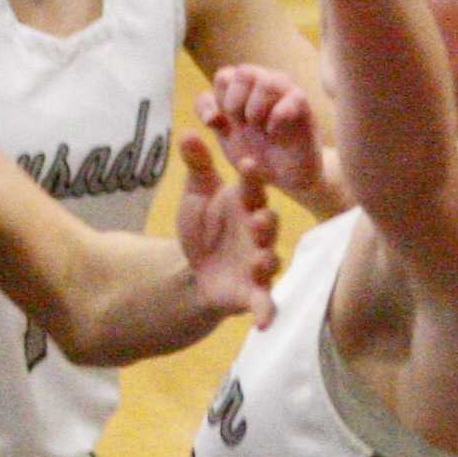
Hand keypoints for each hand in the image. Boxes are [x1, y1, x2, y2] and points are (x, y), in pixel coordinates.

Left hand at [176, 136, 279, 328]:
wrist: (196, 271)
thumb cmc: (204, 228)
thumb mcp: (196, 195)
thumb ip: (196, 167)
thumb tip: (187, 132)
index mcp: (246, 204)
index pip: (253, 187)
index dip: (252, 177)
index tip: (247, 164)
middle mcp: (258, 233)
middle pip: (268, 224)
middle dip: (265, 221)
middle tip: (257, 217)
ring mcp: (258, 263)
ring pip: (270, 260)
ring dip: (266, 259)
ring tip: (260, 260)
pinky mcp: (253, 293)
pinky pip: (265, 303)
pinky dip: (266, 312)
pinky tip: (264, 324)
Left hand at [199, 65, 326, 200]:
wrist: (288, 179)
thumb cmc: (259, 156)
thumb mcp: (230, 142)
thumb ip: (217, 124)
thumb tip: (212, 117)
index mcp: (243, 93)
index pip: (224, 77)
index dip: (214, 100)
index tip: (215, 124)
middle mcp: (264, 89)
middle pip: (244, 71)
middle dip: (235, 101)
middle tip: (241, 124)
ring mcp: (286, 96)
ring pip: (269, 81)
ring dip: (256, 106)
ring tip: (258, 127)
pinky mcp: (305, 110)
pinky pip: (295, 97)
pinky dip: (277, 117)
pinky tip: (273, 132)